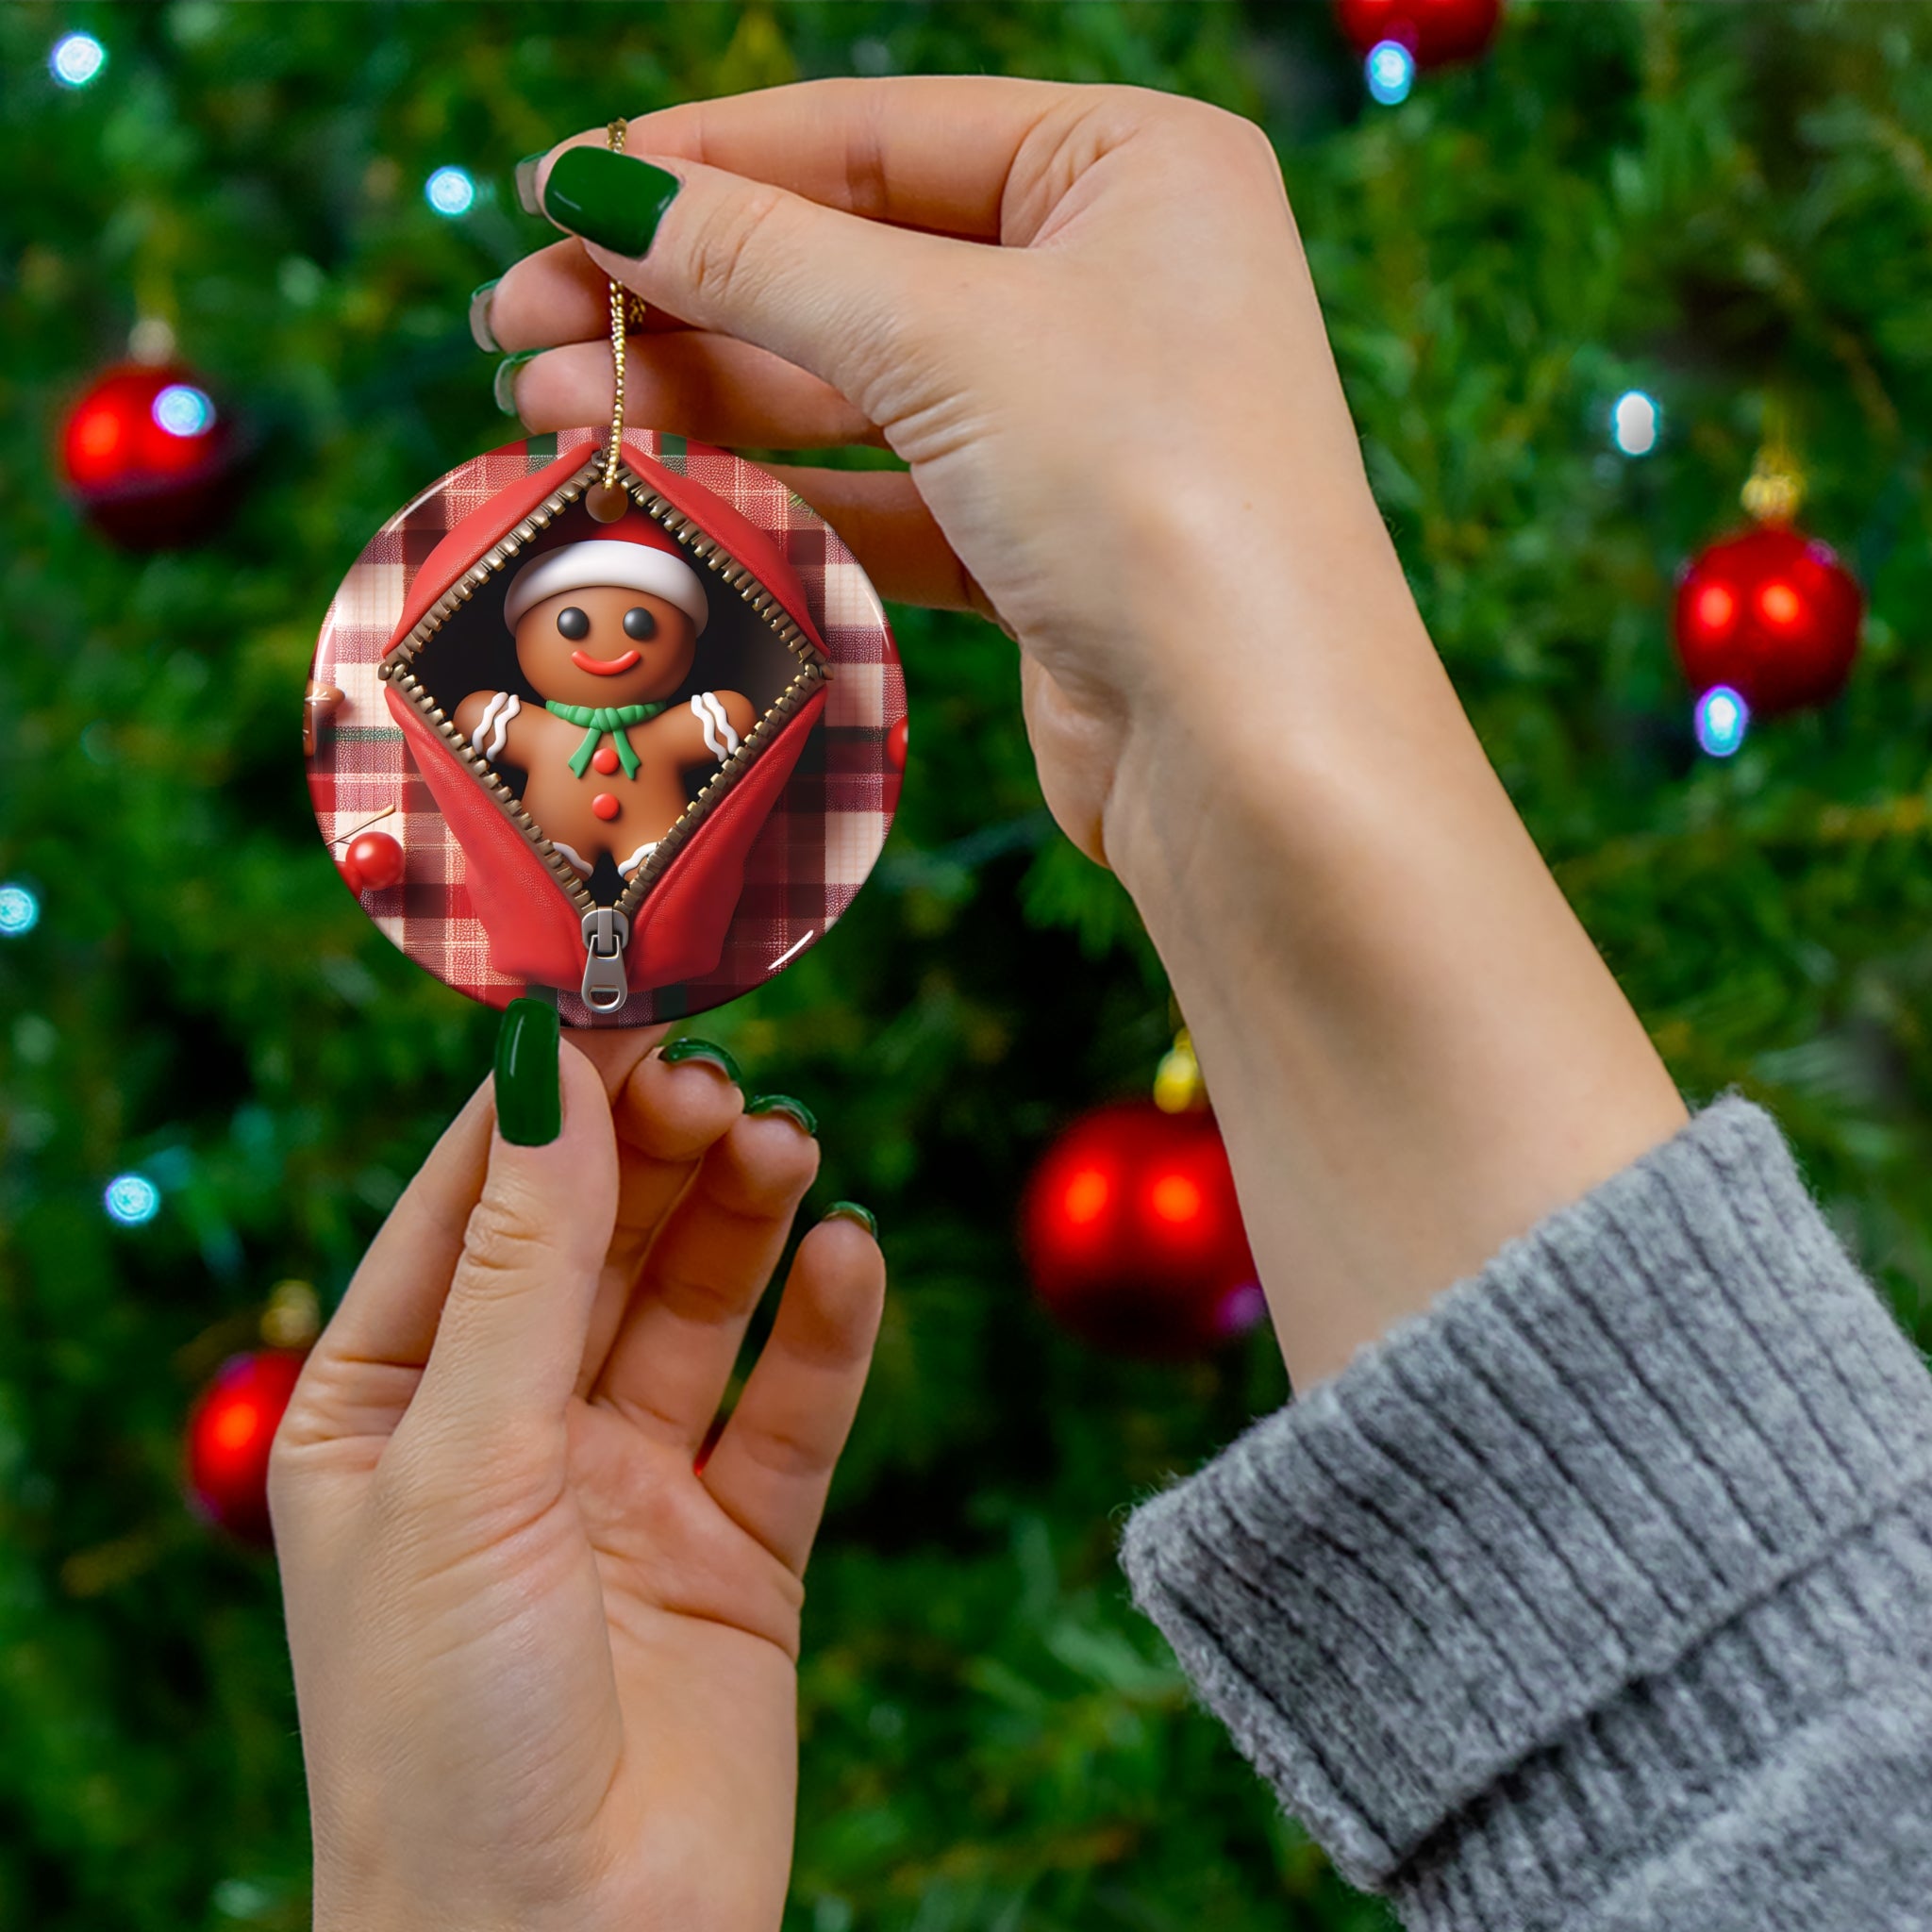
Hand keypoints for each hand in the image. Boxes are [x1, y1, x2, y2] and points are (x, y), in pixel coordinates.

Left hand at [270, 1029, 883, 1931]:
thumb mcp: (464, 1464)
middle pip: (597, 1241)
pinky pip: (789, 1412)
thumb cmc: (445, 1729)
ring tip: (787, 1147)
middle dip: (655, 1154)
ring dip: (743, 1220)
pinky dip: (824, 1331)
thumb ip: (524, 1266)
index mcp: (388, 1409)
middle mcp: (508, 1435)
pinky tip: (849, 1258)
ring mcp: (627, 1490)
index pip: (470, 1207)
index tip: (621, 999)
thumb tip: (550, 1072)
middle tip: (722, 1080)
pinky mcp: (738, 1551)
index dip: (546, 1102)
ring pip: (697, 1308)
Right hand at [485, 79, 1683, 1390]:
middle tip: (517, 326)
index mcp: (1132, 168)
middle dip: (682, 295)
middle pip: (852, 262)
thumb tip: (596, 191)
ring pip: (857, 387)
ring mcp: (1082, 421)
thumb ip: (762, 258)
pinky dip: (779, 487)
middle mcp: (1116, 281)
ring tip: (550, 403)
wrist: (1256, 749)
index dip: (704, 164)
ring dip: (706, 393)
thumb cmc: (1149, 491)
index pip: (875, 134)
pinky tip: (662, 480)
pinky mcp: (1046, 545)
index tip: (554, 196)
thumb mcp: (944, 337)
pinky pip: (886, 490)